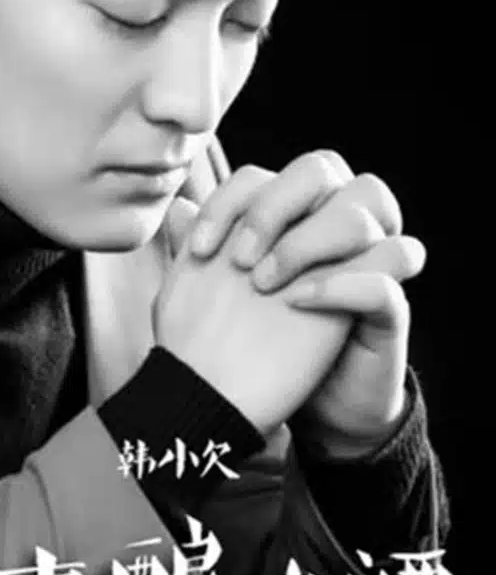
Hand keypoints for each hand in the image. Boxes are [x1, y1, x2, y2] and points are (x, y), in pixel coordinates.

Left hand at [181, 151, 424, 456]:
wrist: (294, 408)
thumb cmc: (251, 342)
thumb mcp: (213, 298)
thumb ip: (198, 252)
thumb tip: (179, 208)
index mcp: (290, 217)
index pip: (267, 174)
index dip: (228, 201)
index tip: (197, 249)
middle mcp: (332, 224)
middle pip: (321, 166)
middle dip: (272, 206)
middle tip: (238, 260)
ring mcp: (367, 255)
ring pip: (366, 200)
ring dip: (307, 238)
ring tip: (264, 283)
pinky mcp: (390, 301)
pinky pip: (394, 260)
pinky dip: (345, 276)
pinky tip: (298, 301)